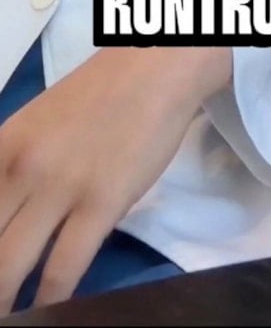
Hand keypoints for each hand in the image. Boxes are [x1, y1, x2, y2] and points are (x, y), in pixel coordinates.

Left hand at [0, 43, 230, 308]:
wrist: (158, 66)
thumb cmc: (102, 92)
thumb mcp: (38, 123)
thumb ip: (13, 166)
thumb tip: (5, 212)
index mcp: (2, 145)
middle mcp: (21, 168)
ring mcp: (60, 187)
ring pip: (10, 266)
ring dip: (5, 302)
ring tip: (8, 318)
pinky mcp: (100, 204)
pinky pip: (63, 270)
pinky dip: (49, 300)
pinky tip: (47, 311)